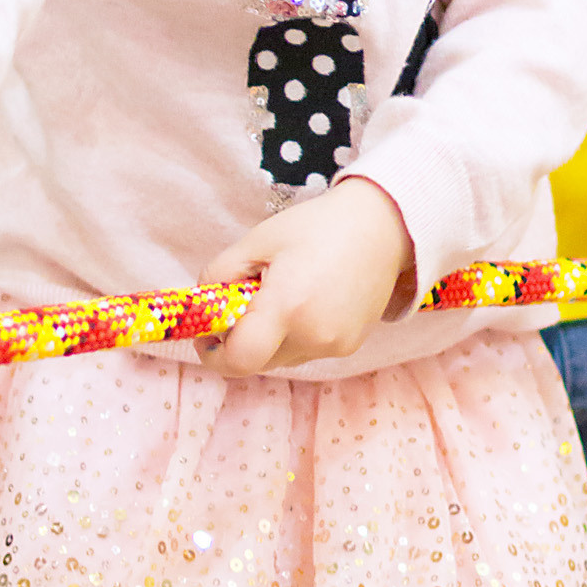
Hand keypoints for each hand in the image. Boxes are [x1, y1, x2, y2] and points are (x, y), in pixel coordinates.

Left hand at [196, 178, 413, 376]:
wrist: (384, 226)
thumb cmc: (318, 226)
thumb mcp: (259, 239)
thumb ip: (220, 273)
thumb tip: (203, 303)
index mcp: (287, 307)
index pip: (238, 360)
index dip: (214, 353)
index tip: (207, 333)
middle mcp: (313, 335)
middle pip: (258, 359)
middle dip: (242, 338)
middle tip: (244, 300)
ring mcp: (335, 345)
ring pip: (282, 357)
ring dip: (270, 337)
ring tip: (282, 293)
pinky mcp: (350, 346)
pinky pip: (306, 350)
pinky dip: (296, 334)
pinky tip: (308, 299)